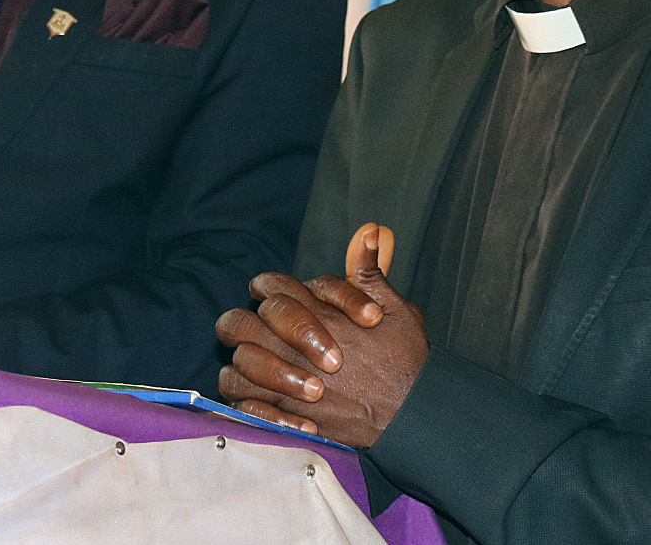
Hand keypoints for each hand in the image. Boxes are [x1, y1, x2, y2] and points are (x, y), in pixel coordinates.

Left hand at [215, 222, 427, 447]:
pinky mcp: (287, 416)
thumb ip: (371, 273)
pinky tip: (260, 398)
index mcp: (317, 313)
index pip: (272, 287)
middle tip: (255, 331)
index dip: (266, 288)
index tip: (271, 298)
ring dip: (243, 361)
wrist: (413, 417)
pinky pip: (243, 404)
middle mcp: (295, 345)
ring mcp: (287, 381)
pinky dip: (245, 401)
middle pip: (239, 323)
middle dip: (241, 323)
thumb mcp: (397, 310)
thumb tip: (368, 232)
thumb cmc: (407, 363)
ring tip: (257, 365)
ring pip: (238, 364)